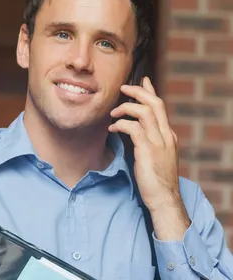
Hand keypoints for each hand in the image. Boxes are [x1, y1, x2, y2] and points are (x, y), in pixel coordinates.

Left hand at [108, 77, 189, 239]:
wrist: (164, 199)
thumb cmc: (155, 182)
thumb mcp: (153, 157)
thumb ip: (146, 142)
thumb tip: (131, 131)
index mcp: (168, 136)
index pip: (160, 108)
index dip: (151, 92)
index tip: (142, 81)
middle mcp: (166, 136)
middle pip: (155, 104)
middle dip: (139, 92)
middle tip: (123, 87)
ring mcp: (159, 143)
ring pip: (145, 112)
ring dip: (127, 107)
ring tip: (113, 112)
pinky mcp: (148, 150)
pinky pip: (134, 128)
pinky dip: (121, 124)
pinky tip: (112, 128)